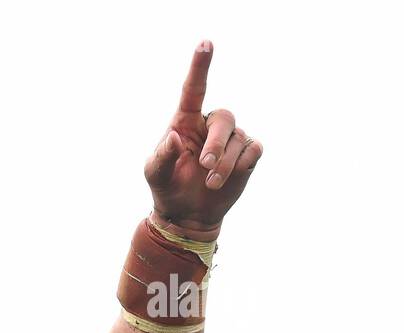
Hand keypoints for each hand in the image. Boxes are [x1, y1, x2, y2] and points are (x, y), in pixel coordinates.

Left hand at [144, 40, 262, 242]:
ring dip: (225, 164)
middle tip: (205, 166)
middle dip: (216, 144)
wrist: (186, 214)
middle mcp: (210, 125)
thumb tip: (175, 137)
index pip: (194, 89)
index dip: (200, 66)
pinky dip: (241, 165)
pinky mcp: (247, 154)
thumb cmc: (166, 187)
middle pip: (224, 118)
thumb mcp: (154, 174)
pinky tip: (227, 179)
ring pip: (239, 139)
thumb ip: (161, 155)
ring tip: (210, 183)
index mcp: (186, 121)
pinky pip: (253, 150)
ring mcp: (231, 138)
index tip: (205, 43)